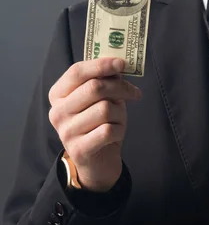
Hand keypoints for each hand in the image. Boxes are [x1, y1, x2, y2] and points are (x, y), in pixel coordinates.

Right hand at [48, 58, 141, 191]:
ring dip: (120, 113)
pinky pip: (108, 130)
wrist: (98, 160)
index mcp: (58, 94)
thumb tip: (118, 65)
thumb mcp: (102, 98)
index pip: (77, 72)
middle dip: (121, 87)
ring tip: (118, 120)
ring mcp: (66, 131)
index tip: (121, 63)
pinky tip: (115, 134)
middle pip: (95, 88)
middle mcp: (57, 112)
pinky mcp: (79, 149)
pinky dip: (119, 130)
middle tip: (134, 93)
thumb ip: (105, 81)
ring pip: (105, 109)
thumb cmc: (100, 123)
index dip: (101, 65)